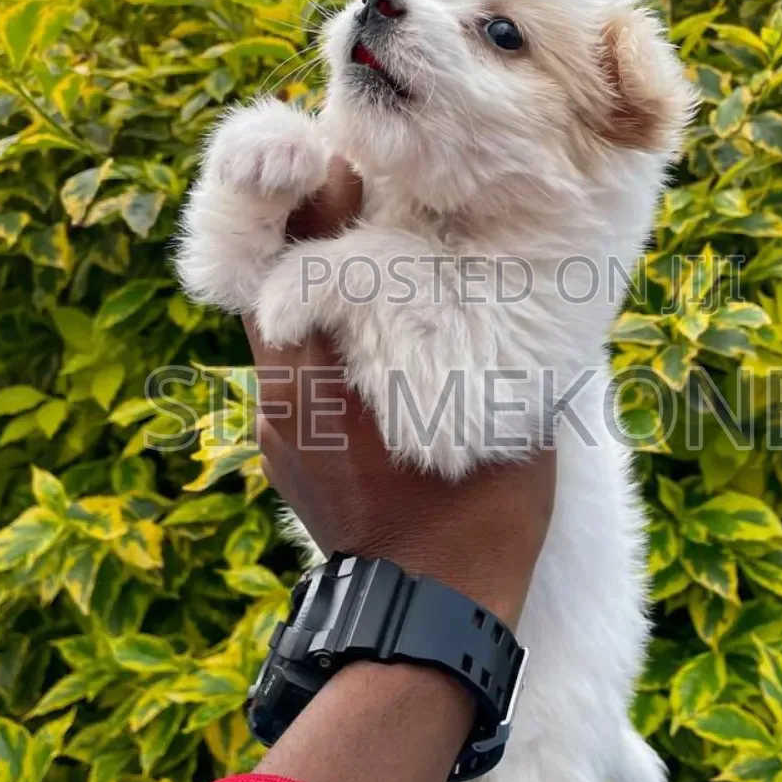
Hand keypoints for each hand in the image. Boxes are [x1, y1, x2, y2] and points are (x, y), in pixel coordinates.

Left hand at [243, 156, 555, 629]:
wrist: (432, 618)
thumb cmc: (479, 511)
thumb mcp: (496, 402)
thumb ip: (479, 327)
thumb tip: (507, 266)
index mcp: (324, 374)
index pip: (290, 260)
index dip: (312, 201)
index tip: (345, 163)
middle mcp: (283, 394)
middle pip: (274, 282)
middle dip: (313, 234)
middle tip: (359, 190)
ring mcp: (279, 428)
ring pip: (282, 330)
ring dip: (318, 289)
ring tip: (371, 256)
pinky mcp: (285, 455)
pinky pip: (294, 374)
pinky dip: (321, 342)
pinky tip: (373, 338)